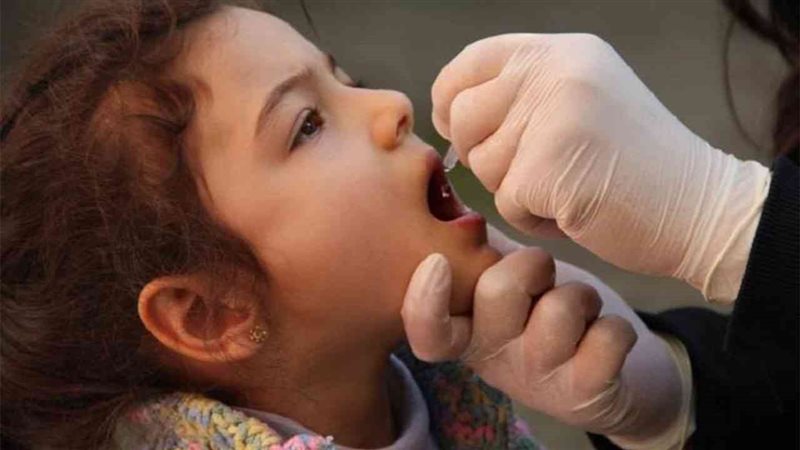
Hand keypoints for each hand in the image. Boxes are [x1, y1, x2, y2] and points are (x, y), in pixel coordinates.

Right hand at [402, 248, 693, 444]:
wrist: (615, 379)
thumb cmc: (550, 312)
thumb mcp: (507, 280)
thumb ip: (476, 248)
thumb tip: (445, 196)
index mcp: (466, 331)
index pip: (427, 330)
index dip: (425, 300)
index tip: (437, 262)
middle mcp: (493, 360)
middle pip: (498, 289)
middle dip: (535, 265)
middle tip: (546, 279)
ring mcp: (536, 381)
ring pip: (560, 308)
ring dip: (583, 296)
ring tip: (582, 311)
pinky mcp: (584, 394)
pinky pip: (607, 336)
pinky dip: (616, 328)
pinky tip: (606, 339)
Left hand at [432, 33, 770, 301]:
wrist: (700, 208)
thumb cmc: (635, 165)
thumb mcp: (582, 99)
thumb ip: (523, 93)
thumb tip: (452, 114)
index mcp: (560, 51)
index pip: (470, 64)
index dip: (453, 100)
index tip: (463, 130)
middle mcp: (554, 71)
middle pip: (464, 116)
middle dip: (486, 154)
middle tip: (535, 170)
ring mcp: (551, 115)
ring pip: (482, 163)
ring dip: (514, 189)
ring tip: (566, 187)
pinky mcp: (548, 166)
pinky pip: (505, 202)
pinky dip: (532, 218)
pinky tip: (574, 210)